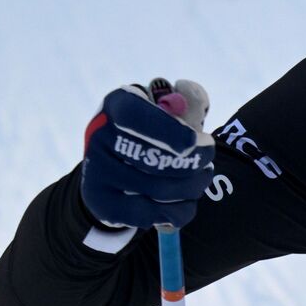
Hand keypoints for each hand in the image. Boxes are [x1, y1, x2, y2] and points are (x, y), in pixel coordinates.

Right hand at [81, 79, 214, 229]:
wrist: (116, 170)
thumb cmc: (156, 134)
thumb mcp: (172, 112)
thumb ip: (189, 101)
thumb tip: (187, 90)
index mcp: (119, 105)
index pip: (136, 116)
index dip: (168, 130)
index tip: (195, 141)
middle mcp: (100, 136)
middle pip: (152, 159)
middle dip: (193, 164)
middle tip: (208, 161)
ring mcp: (97, 172)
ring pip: (158, 190)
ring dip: (192, 187)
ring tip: (202, 178)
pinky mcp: (102, 203)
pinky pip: (151, 215)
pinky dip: (179, 210)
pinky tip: (185, 201)